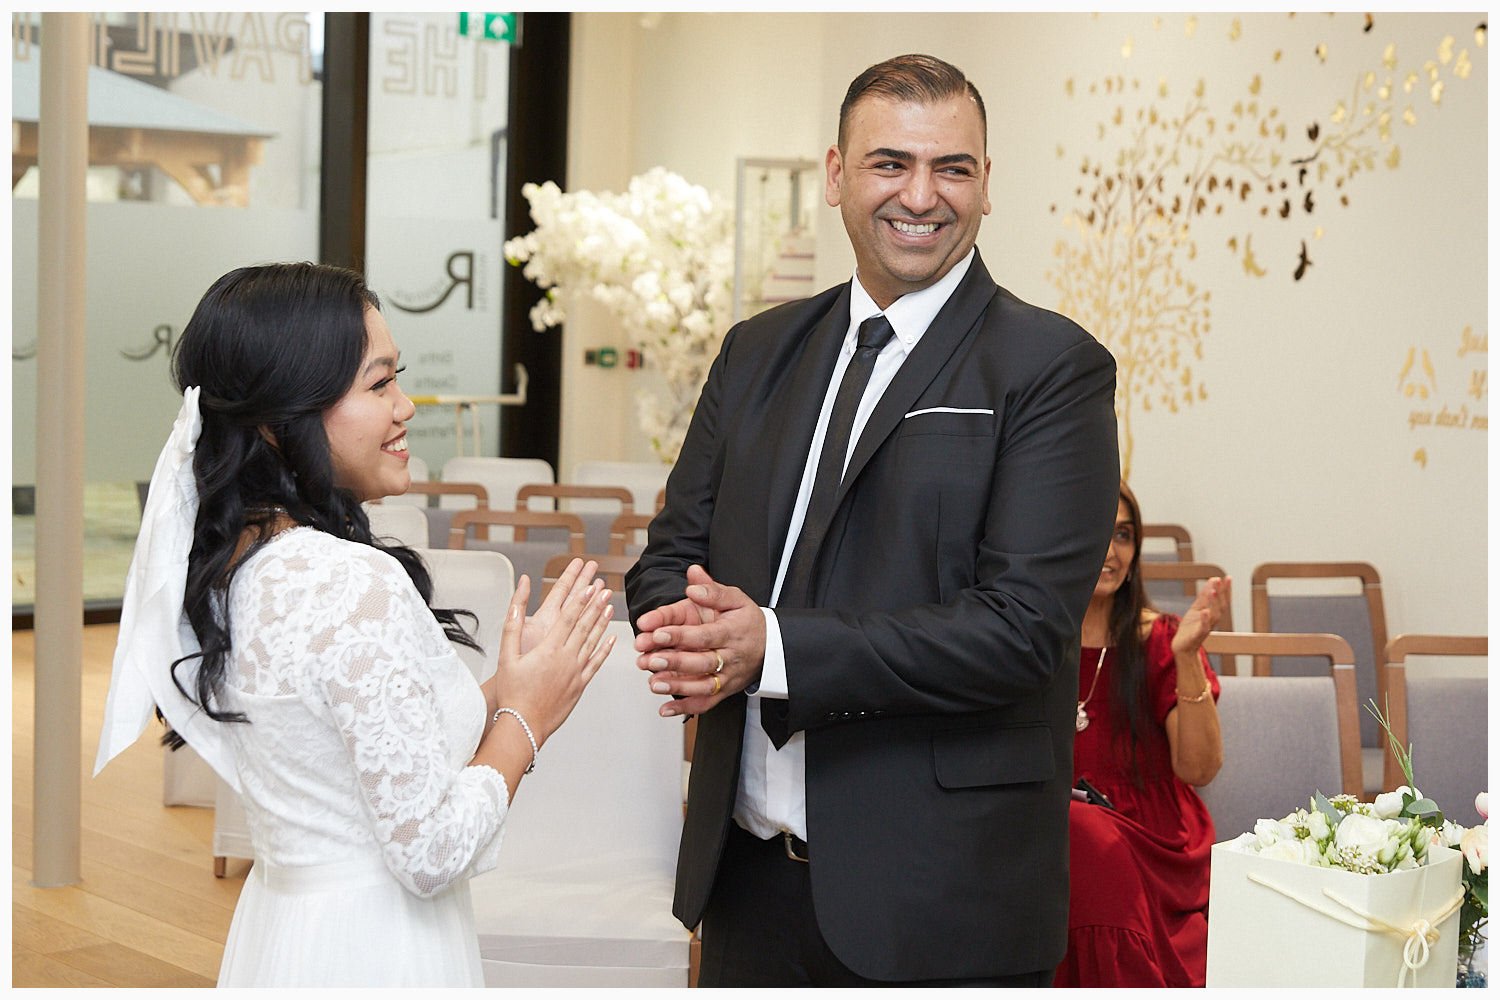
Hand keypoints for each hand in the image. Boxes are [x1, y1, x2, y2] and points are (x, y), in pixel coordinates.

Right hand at [492, 566, 614, 745]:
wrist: (524, 725)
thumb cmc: (513, 694)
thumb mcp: (506, 657)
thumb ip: (512, 627)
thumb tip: (515, 606)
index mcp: (548, 649)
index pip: (568, 618)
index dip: (580, 600)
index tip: (589, 587)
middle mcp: (566, 659)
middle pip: (584, 626)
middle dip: (595, 605)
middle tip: (604, 590)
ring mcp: (576, 672)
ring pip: (593, 641)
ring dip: (602, 622)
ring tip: (609, 607)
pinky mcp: (580, 685)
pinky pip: (596, 663)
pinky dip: (604, 649)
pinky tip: (611, 639)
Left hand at [636, 565, 764, 717]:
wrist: (771, 645)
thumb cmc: (747, 621)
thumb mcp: (735, 598)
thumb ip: (712, 589)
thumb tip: (693, 579)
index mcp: (731, 632)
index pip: (704, 635)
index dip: (680, 635)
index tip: (657, 633)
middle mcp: (729, 657)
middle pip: (702, 663)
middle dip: (675, 662)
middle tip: (651, 660)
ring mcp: (726, 677)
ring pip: (702, 686)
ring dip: (677, 687)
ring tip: (653, 683)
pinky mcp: (723, 691)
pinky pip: (705, 702)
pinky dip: (685, 708)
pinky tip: (665, 708)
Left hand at [1172, 575, 1230, 656]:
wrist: (1182, 647)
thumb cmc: (1190, 628)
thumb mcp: (1197, 608)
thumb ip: (1204, 596)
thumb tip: (1212, 580)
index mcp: (1212, 614)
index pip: (1222, 600)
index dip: (1226, 589)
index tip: (1228, 577)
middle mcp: (1212, 621)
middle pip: (1221, 606)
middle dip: (1222, 593)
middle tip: (1221, 580)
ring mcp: (1206, 628)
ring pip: (1214, 615)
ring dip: (1214, 603)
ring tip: (1213, 591)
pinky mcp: (1197, 635)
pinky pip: (1203, 628)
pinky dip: (1205, 619)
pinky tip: (1205, 611)